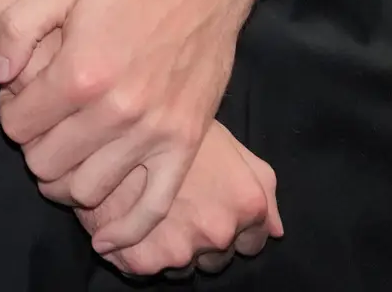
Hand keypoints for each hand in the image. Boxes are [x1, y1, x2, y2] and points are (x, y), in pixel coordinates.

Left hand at [0, 0, 255, 252]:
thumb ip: (17, 27)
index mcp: (81, 72)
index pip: (18, 125)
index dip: (9, 113)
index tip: (21, 99)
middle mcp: (118, 110)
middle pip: (47, 165)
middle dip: (34, 149)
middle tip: (43, 127)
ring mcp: (155, 132)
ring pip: (89, 193)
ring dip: (68, 182)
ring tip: (70, 156)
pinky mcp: (186, 144)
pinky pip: (153, 208)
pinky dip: (126, 231)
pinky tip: (106, 236)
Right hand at [94, 121, 279, 277]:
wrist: (115, 123)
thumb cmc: (177, 126)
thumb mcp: (231, 146)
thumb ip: (262, 187)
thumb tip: (276, 231)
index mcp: (247, 207)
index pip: (252, 244)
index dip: (233, 229)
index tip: (210, 212)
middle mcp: (220, 233)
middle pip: (218, 259)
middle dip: (203, 240)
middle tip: (178, 210)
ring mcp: (182, 250)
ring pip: (183, 268)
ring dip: (172, 248)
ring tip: (152, 215)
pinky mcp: (144, 260)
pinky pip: (148, 270)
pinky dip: (139, 252)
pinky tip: (129, 224)